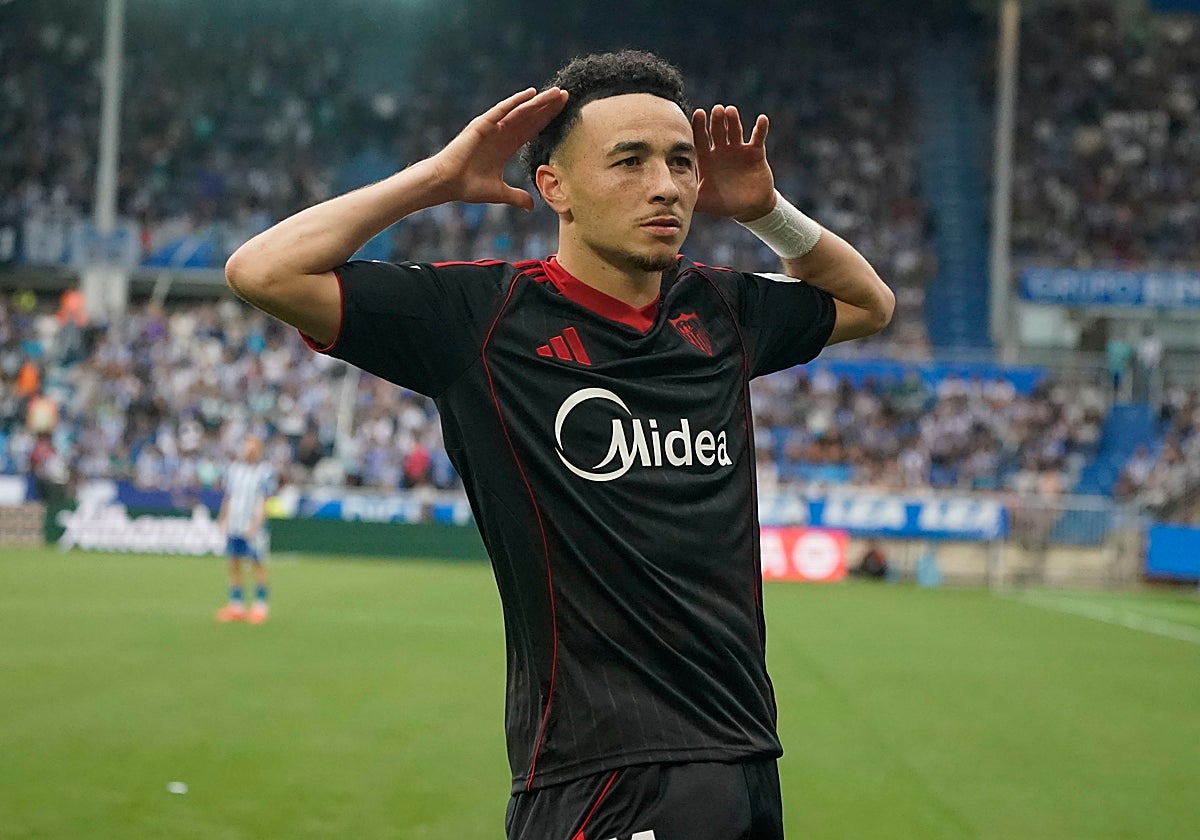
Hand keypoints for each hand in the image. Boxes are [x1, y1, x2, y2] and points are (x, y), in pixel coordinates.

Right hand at [431, 87, 568, 210]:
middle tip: (567, 95)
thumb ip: (516, 197)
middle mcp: (501, 133)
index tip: (564, 111)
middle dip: (548, 107)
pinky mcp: (482, 125)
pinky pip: (502, 110)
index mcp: (506, 146)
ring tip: (556, 92)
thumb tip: (531, 206)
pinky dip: (516, 101)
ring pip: (521, 111)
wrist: (447, 183)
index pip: (532, 129)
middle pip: (531, 117)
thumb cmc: (468, 187)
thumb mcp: (499, 193)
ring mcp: (493, 127)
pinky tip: (531, 93)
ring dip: (539, 102)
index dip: (547, 120)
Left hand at [691, 105, 775, 221]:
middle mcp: (721, 151)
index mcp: (708, 159)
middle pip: (718, 132)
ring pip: (735, 131)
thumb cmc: (724, 203)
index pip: (701, 140)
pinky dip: (760, 128)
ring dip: (733, 121)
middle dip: (716, 121)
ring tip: (731, 111)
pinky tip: (762, 119)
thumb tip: (671, 199)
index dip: (699, 128)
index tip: (698, 114)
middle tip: (716, 110)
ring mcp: (738, 150)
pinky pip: (758, 138)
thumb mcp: (705, 201)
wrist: (749, 208)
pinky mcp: (755, 152)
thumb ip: (691, 197)